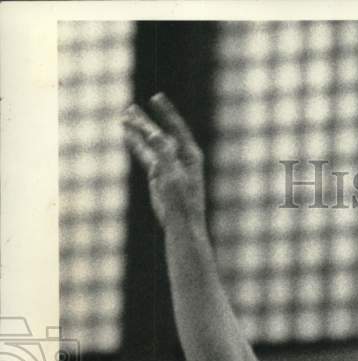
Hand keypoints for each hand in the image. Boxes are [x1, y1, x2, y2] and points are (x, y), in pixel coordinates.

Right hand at [122, 93, 205, 229]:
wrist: (181, 222)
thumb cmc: (182, 201)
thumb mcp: (173, 175)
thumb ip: (163, 153)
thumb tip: (153, 133)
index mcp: (190, 154)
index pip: (176, 128)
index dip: (166, 112)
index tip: (156, 98)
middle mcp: (179, 156)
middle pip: (160, 133)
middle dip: (145, 121)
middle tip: (130, 108)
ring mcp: (168, 165)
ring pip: (150, 143)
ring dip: (138, 131)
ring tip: (124, 117)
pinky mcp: (158, 174)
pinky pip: (144, 155)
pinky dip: (135, 144)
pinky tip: (127, 134)